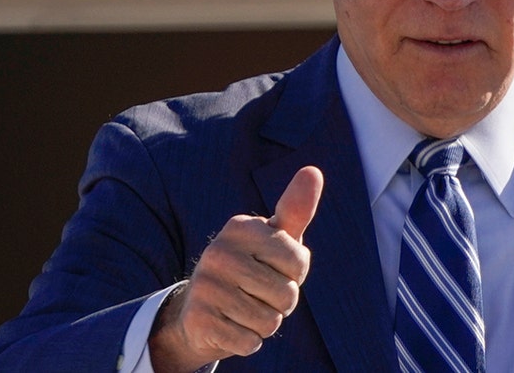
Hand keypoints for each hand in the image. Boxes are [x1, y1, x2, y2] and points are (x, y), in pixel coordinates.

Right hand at [149, 166, 323, 372]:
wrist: (200, 310)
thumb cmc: (252, 267)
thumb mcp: (275, 238)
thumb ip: (296, 209)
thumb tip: (313, 171)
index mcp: (240, 227)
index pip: (300, 262)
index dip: (295, 274)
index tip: (273, 268)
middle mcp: (219, 253)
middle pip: (287, 295)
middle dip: (282, 302)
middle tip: (258, 293)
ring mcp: (206, 287)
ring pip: (270, 321)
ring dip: (266, 322)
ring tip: (245, 309)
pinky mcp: (200, 321)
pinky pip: (251, 342)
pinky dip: (248, 341)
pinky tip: (232, 326)